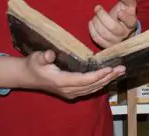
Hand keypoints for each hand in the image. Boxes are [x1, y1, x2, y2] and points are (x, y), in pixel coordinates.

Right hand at [0, 51, 124, 99]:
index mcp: (61, 81)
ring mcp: (70, 93)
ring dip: (107, 81)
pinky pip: (89, 90)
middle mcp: (68, 89)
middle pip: (92, 85)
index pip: (84, 80)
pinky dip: (100, 84)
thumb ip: (43, 56)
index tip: (109, 69)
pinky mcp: (71, 92)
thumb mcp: (37, 58)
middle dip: (108, 77)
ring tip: (119, 72)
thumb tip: (50, 54)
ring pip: (92, 88)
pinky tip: (109, 78)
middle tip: (122, 69)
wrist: (27, 76)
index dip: (97, 75)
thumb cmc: (33, 65)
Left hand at [88, 0, 137, 48]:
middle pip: (114, 28)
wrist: (121, 27)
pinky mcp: (107, 46)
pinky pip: (98, 40)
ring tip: (95, 16)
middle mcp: (125, 34)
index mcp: (132, 23)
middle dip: (103, 17)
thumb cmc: (124, 14)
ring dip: (97, 23)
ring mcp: (116, 42)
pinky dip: (92, 31)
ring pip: (105, 34)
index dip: (125, 17)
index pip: (130, 22)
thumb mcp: (128, 5)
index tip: (119, 12)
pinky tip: (91, 23)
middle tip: (97, 8)